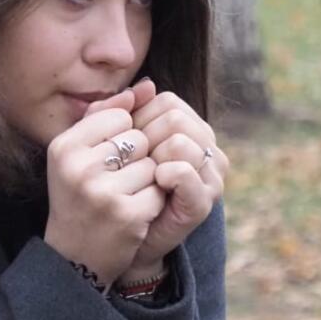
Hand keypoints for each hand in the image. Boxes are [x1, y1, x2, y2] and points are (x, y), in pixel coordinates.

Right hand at [43, 94, 165, 287]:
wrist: (74, 259)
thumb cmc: (78, 197)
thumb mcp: (79, 153)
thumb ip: (108, 114)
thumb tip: (148, 87)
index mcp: (63, 147)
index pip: (119, 116)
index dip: (122, 136)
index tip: (105, 160)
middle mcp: (78, 167)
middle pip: (138, 139)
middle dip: (136, 159)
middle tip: (114, 184)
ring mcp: (102, 192)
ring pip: (152, 164)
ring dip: (146, 181)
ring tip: (123, 198)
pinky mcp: (126, 214)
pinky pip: (159, 190)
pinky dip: (152, 203)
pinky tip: (133, 215)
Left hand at [86, 79, 227, 279]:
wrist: (117, 236)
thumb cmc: (115, 186)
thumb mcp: (111, 144)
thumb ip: (118, 112)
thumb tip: (145, 83)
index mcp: (189, 128)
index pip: (167, 101)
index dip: (138, 117)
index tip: (122, 141)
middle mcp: (206, 147)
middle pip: (175, 118)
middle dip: (145, 138)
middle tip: (130, 163)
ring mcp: (209, 175)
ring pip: (180, 141)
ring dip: (152, 158)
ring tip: (141, 177)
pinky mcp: (203, 200)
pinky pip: (185, 172)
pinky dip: (165, 174)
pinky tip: (154, 183)